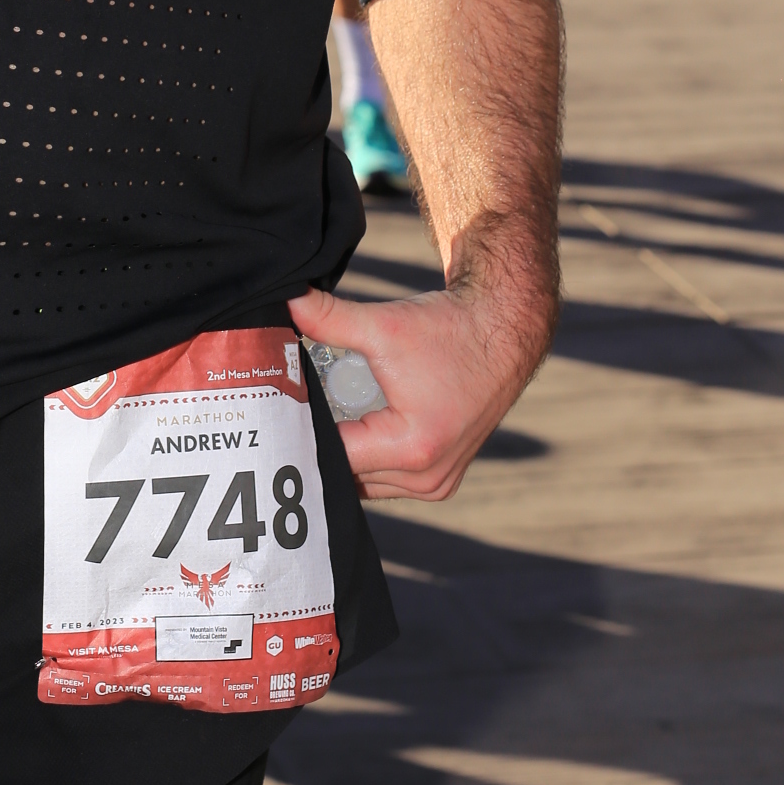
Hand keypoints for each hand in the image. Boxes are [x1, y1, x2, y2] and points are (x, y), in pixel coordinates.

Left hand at [291, 275, 551, 500]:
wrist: (502, 330)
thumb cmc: (450, 330)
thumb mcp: (384, 324)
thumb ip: (329, 318)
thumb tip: (287, 301)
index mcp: (412, 449)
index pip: (335, 455)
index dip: (304, 430)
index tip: (281, 408)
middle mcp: (427, 477)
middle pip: (348, 472)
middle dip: (322, 441)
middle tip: (296, 409)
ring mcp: (437, 483)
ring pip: (367, 481)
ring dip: (347, 452)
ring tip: (326, 413)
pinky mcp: (442, 478)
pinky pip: (388, 479)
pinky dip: (370, 457)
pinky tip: (354, 424)